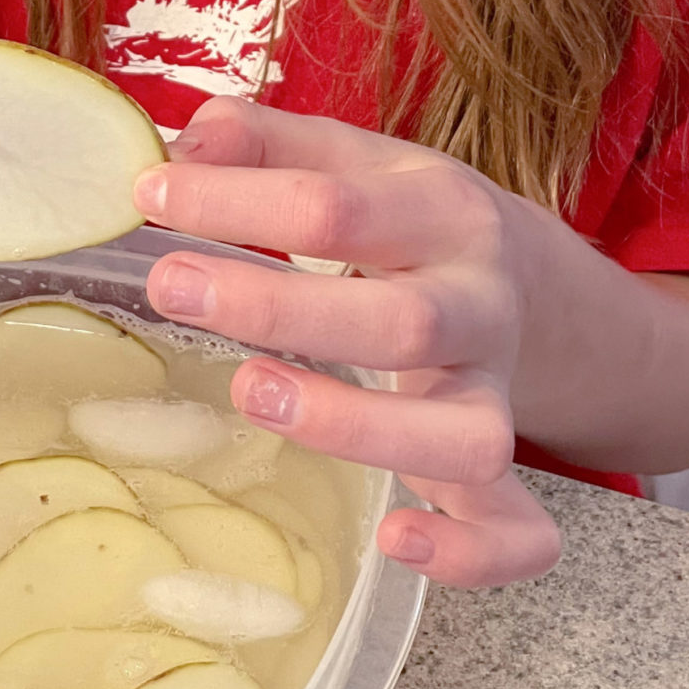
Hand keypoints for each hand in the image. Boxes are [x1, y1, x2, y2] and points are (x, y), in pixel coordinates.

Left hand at [132, 96, 563, 588]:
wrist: (540, 285)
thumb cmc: (411, 227)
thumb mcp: (358, 165)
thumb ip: (273, 145)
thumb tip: (184, 136)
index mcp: (443, 216)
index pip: (339, 204)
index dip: (238, 197)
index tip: (148, 193)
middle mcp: (480, 307)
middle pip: (402, 320)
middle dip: (281, 307)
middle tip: (171, 285)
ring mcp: (495, 397)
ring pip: (465, 436)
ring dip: (360, 428)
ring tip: (250, 393)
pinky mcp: (503, 476)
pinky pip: (518, 531)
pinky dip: (472, 551)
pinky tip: (394, 537)